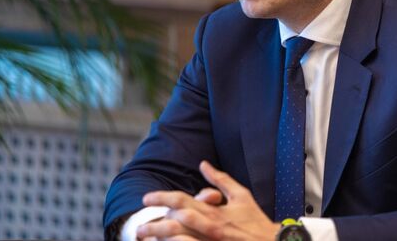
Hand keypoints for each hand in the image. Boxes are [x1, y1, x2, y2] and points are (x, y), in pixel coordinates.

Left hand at [138, 161, 280, 240]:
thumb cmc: (256, 221)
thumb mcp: (242, 195)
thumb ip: (220, 180)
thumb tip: (203, 164)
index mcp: (215, 211)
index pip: (182, 200)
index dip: (162, 197)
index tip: (146, 198)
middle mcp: (211, 227)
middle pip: (175, 223)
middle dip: (154, 224)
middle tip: (140, 227)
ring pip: (178, 240)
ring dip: (161, 239)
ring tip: (147, 240)